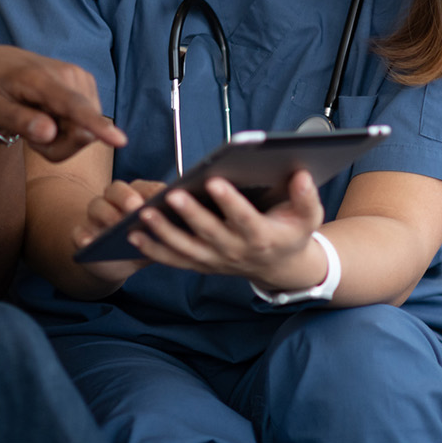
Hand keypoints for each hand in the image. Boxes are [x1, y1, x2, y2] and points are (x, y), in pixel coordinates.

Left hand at [0, 45, 125, 160]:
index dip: (96, 125)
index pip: (72, 106)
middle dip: (57, 147)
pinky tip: (46, 119)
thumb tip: (50, 133)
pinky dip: (65, 133)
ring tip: (33, 125)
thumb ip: (18, 120)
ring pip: (87, 132)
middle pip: (82, 131)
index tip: (120, 141)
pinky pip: (87, 126)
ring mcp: (80, 80)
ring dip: (60, 141)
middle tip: (27, 138)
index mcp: (38, 79)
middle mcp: (68, 75)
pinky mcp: (86, 86)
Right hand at [67, 178, 165, 288]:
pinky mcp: (82, 234)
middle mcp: (114, 201)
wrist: (114, 263)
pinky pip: (79, 232)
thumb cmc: (141, 244)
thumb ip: (168, 229)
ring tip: (117, 224)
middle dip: (127, 196)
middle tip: (137, 206)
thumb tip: (187, 225)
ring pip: (97, 206)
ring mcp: (96, 216)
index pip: (144, 187)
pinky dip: (83, 236)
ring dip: (107, 214)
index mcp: (137, 196)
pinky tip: (89, 242)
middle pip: (117, 190)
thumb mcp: (157, 238)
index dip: (152, 191)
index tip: (163, 196)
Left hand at [126, 170, 325, 291]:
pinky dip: (153, 250)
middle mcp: (236, 252)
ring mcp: (217, 261)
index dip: (230, 202)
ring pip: (186, 250)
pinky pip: (175, 260)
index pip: (244, 219)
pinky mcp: (202, 265)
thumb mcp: (308, 217)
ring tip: (143, 213)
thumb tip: (301, 174)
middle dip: (190, 214)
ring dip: (164, 233)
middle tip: (172, 195)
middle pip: (210, 234)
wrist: (281, 268)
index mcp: (262, 237)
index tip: (214, 181)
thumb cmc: (291, 233)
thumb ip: (306, 196)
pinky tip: (133, 234)